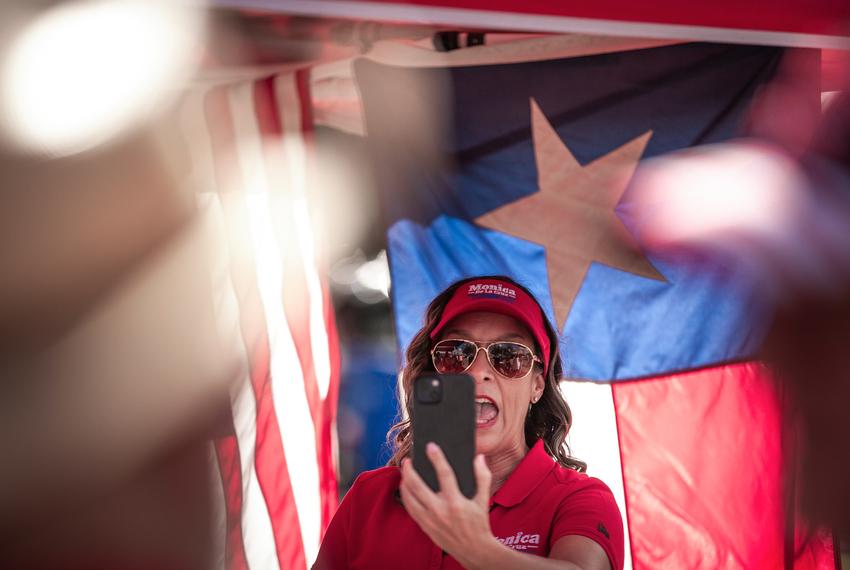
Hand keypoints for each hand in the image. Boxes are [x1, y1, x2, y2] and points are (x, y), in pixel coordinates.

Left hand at [399, 443, 496, 567]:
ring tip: (404, 473)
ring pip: (410, 498)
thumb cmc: (479, 523)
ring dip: (404, 483)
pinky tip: (406, 489)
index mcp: (456, 502)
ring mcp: (430, 520)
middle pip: (418, 486)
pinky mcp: (425, 526)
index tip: (430, 446)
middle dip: (410, 471)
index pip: (444, 475)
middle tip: (407, 460)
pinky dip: (406, 497)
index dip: (437, 458)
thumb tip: (480, 458)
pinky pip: (411, 509)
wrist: (473, 550)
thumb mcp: (483, 500)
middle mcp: (441, 511)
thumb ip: (482, 477)